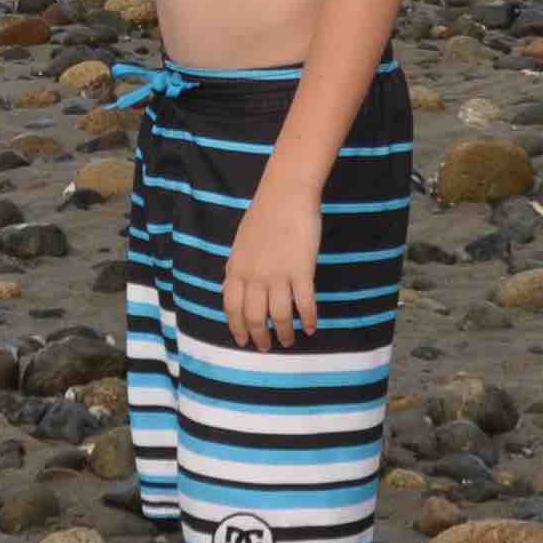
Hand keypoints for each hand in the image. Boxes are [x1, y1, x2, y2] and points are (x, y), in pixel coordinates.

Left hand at [224, 192, 323, 348]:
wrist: (285, 195)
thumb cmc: (264, 215)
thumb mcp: (241, 244)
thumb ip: (239, 268)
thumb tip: (234, 290)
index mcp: (236, 269)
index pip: (231, 307)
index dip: (237, 327)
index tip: (242, 341)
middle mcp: (254, 276)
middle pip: (254, 317)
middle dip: (259, 337)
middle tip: (265, 348)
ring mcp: (278, 275)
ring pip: (279, 316)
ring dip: (284, 333)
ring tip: (289, 341)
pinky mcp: (302, 271)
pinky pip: (304, 303)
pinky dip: (308, 319)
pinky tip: (311, 327)